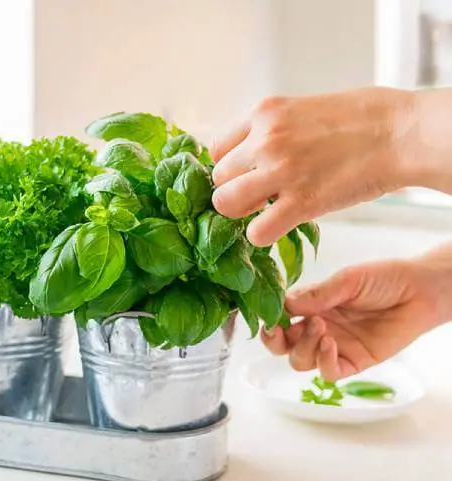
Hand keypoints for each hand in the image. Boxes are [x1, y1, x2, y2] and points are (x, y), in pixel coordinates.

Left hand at [209, 87, 412, 246]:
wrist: (401, 133)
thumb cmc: (363, 118)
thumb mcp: (303, 108)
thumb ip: (273, 130)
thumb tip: (253, 153)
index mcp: (264, 113)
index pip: (217, 149)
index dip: (230, 168)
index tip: (246, 175)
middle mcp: (265, 140)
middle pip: (218, 179)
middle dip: (234, 190)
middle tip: (259, 196)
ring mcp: (280, 171)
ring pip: (225, 204)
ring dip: (241, 213)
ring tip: (264, 211)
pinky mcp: (301, 202)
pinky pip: (256, 231)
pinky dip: (262, 235)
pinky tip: (279, 226)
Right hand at [261, 250, 451, 380]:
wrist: (420, 291)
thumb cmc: (384, 279)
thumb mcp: (347, 280)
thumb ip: (316, 294)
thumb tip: (284, 303)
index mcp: (311, 306)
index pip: (278, 317)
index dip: (269, 319)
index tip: (267, 315)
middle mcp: (317, 327)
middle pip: (282, 345)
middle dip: (274, 340)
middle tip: (279, 329)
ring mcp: (334, 346)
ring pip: (300, 360)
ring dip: (303, 347)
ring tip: (320, 328)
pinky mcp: (354, 362)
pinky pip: (328, 373)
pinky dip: (323, 362)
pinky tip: (330, 344)